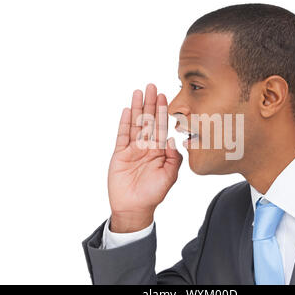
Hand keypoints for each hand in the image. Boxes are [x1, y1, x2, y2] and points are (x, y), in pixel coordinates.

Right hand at [108, 84, 182, 232]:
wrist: (134, 208)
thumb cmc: (153, 194)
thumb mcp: (169, 177)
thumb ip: (175, 159)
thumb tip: (173, 140)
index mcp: (160, 151)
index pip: (161, 126)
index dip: (162, 111)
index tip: (164, 96)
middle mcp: (146, 146)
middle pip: (148, 120)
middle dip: (150, 103)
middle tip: (151, 86)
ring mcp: (132, 149)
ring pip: (135, 124)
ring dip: (137, 108)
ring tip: (138, 92)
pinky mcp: (120, 154)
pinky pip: (122, 135)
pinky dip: (124, 122)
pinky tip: (127, 110)